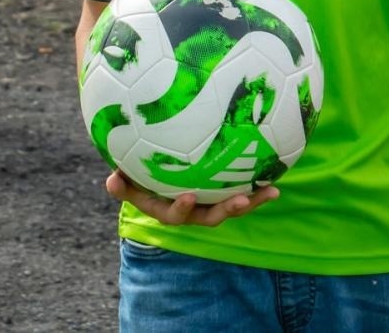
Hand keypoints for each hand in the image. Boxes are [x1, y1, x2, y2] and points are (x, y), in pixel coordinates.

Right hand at [105, 170, 277, 226]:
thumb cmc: (136, 173)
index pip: (173, 215)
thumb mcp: (125, 179)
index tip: (189, 196)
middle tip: (241, 201)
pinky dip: (259, 190)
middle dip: (226, 210)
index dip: (181, 209)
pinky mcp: (223, 193)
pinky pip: (242, 192)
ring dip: (251, 202)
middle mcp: (190, 210)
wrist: (154, 171)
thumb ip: (121, 183)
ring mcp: (208, 203)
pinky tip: (276, 182)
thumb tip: (112, 180)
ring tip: (270, 192)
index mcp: (166, 208)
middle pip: (210, 217)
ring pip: (230, 207)